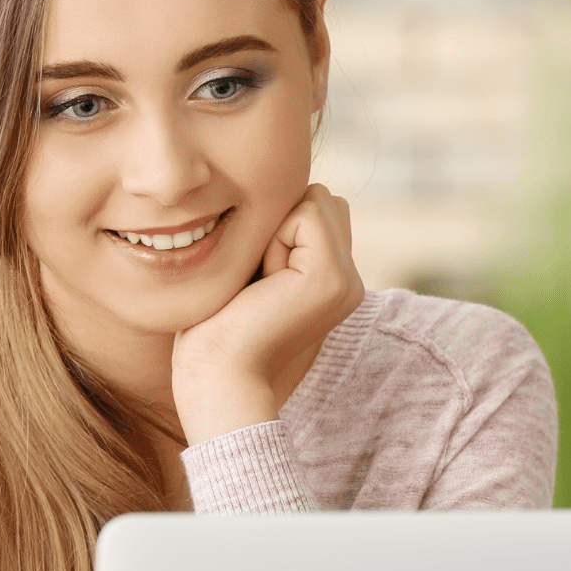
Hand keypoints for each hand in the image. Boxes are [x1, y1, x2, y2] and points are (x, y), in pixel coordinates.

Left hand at [171, 184, 363, 443]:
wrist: (219, 375)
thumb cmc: (220, 327)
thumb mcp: (257, 272)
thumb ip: (282, 239)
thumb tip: (287, 195)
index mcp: (335, 281)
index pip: (319, 209)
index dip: (279, 228)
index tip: (259, 280)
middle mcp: (351, 281)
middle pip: (322, 199)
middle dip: (282, 223)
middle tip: (260, 279)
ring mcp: (347, 281)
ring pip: (317, 201)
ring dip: (277, 230)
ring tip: (262, 281)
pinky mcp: (331, 278)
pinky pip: (306, 215)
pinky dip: (275, 239)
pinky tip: (264, 283)